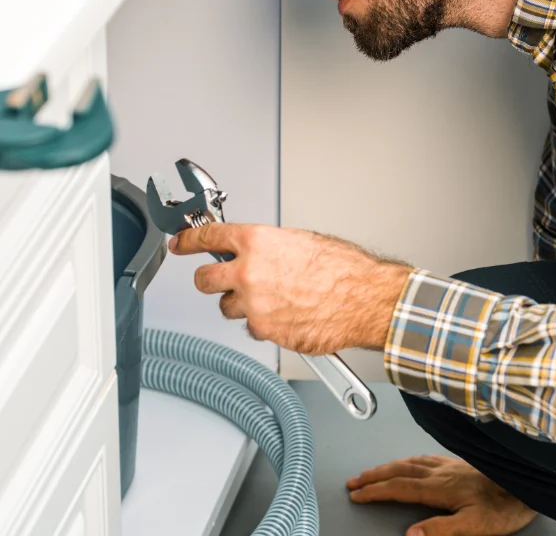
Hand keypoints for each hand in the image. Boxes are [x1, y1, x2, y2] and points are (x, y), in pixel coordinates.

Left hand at [169, 223, 411, 353]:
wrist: (362, 300)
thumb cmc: (343, 269)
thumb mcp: (302, 241)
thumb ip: (270, 247)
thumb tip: (258, 251)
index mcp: (257, 242)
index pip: (208, 237)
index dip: (188, 240)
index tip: (180, 244)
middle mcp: (248, 272)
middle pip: (203, 279)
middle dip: (209, 279)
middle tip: (220, 279)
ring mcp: (253, 305)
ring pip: (227, 307)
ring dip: (241, 304)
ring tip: (273, 299)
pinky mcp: (263, 330)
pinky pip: (252, 327)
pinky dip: (264, 322)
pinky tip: (286, 314)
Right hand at [347, 455, 536, 535]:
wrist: (524, 484)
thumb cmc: (502, 509)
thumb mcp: (473, 527)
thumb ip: (440, 529)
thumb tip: (409, 534)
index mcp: (440, 487)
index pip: (399, 487)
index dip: (375, 491)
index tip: (356, 495)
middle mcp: (441, 471)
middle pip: (400, 470)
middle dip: (374, 476)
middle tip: (354, 481)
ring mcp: (450, 465)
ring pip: (410, 461)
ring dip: (388, 466)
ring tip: (372, 472)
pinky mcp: (459, 463)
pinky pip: (425, 457)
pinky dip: (408, 460)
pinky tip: (408, 462)